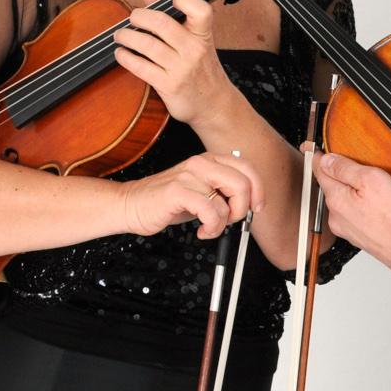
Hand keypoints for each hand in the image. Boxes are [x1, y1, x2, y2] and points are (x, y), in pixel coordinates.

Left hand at [111, 0, 235, 128]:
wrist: (214, 104)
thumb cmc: (202, 68)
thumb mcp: (196, 41)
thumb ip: (174, 16)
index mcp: (203, 35)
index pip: (201, 10)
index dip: (185, 0)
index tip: (171, 0)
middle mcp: (195, 50)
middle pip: (162, 23)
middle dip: (139, 17)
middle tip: (132, 18)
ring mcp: (182, 68)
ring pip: (147, 44)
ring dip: (126, 37)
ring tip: (120, 36)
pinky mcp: (169, 85)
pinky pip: (140, 67)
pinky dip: (125, 57)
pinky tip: (121, 53)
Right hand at [117, 150, 261, 237]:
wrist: (132, 205)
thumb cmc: (169, 202)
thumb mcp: (203, 192)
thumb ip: (225, 191)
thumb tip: (252, 203)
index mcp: (210, 160)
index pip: (247, 168)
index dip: (258, 190)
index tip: (255, 208)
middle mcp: (200, 164)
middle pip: (243, 184)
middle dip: (242, 209)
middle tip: (230, 220)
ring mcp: (188, 176)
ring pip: (227, 202)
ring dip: (223, 223)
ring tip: (210, 226)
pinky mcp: (177, 192)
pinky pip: (210, 212)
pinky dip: (212, 227)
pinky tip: (202, 230)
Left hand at [316, 152, 390, 277]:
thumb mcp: (371, 179)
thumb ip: (345, 168)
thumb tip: (326, 160)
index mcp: (336, 200)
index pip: (320, 171)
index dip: (318, 157)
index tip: (312, 148)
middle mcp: (337, 217)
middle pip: (331, 187)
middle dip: (338, 175)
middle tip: (352, 163)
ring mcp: (348, 230)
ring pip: (344, 203)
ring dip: (352, 193)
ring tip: (372, 188)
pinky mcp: (361, 238)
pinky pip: (355, 216)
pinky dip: (362, 208)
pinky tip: (378, 207)